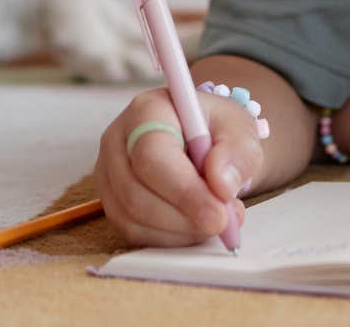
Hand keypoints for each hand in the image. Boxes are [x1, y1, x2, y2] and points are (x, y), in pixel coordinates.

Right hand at [94, 87, 265, 246]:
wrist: (206, 139)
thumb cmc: (219, 129)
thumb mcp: (241, 128)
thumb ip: (238, 152)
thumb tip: (221, 185)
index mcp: (147, 110)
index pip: (152, 156)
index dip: (185, 191)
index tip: (219, 214)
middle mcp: (118, 140)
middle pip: (134, 192)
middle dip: (184, 217)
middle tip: (224, 222)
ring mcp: (109, 172)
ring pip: (132, 218)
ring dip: (180, 230)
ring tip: (215, 217)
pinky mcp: (112, 201)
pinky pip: (134, 232)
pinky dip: (171, 238)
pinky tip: (196, 224)